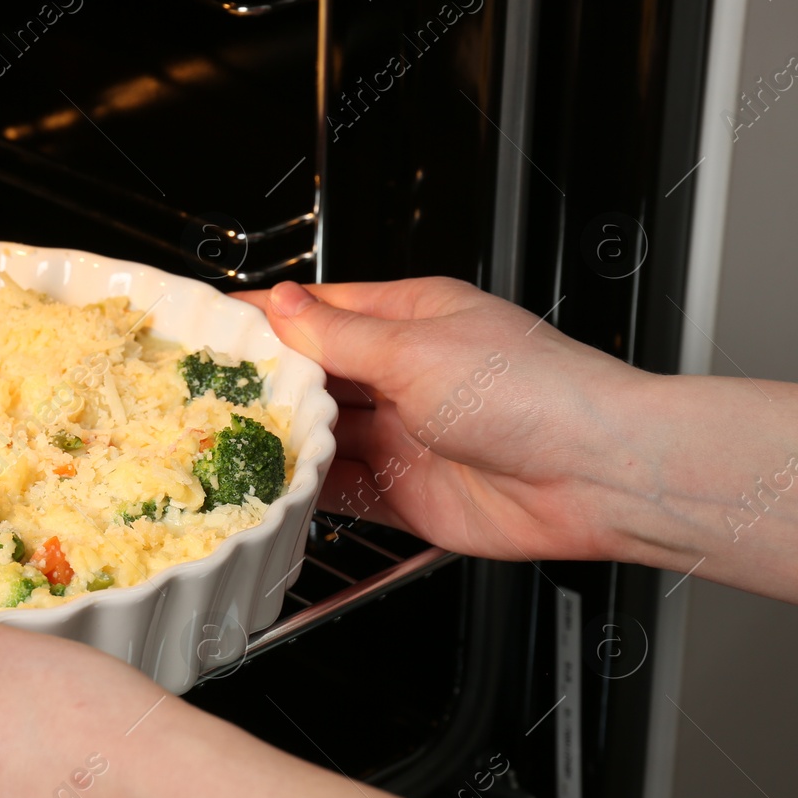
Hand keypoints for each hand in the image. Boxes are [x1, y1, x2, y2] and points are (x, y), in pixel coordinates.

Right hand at [237, 278, 651, 562]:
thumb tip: (280, 304)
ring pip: (322, 436)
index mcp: (410, 319)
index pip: (317, 311)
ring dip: (282, 442)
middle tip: (201, 394)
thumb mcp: (415, 350)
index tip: (207, 324)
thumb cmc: (533, 392)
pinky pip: (342, 492)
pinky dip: (308, 493)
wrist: (596, 475)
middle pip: (313, 377)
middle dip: (263, 386)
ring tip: (227, 444)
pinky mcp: (407, 493)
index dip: (262, 318)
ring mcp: (405, 435)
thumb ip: (336, 337)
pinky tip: (274, 490)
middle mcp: (405, 374)